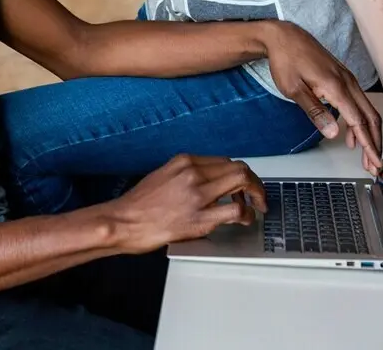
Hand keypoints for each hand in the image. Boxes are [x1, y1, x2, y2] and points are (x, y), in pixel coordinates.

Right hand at [102, 154, 267, 253]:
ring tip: (255, 207)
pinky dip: (247, 214)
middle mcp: (193, 172)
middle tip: (258, 195)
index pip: (224, 161)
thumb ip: (187, 174)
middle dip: (254, 182)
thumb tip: (209, 180)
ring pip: (242, 180)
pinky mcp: (200, 217)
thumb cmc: (140, 204)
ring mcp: (197, 194)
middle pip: (238, 168)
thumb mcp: (163, 175)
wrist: (124, 222)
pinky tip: (245, 219)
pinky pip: (236, 210)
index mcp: (184, 161)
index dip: (239, 174)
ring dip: (256, 194)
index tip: (243, 185)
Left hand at [262, 21, 382, 172]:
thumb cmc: (286, 61)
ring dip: (368, 134)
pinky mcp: (343, 77)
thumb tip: (334, 133)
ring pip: (366, 110)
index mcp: (336, 88)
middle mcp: (347, 83)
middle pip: (370, 117)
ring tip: (365, 155)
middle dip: (374, 143)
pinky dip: (359, 121)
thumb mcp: (294, 90)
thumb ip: (315, 112)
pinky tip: (350, 135)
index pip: (359, 122)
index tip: (375, 163)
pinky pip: (358, 102)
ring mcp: (347, 79)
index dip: (368, 145)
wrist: (284, 36)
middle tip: (374, 166)